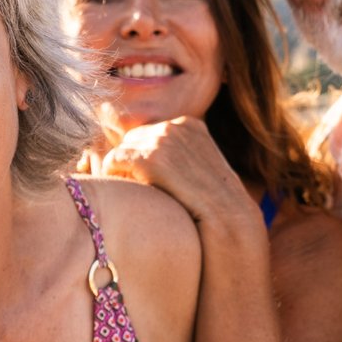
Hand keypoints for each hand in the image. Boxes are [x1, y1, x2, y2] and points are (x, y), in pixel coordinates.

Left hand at [96, 118, 258, 228]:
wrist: (228, 216)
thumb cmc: (215, 202)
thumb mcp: (201, 167)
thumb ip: (180, 156)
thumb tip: (153, 160)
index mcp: (189, 124)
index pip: (150, 134)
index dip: (144, 157)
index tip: (148, 179)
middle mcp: (174, 126)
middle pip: (133, 140)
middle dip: (131, 163)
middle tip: (135, 188)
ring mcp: (161, 140)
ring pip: (121, 150)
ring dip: (122, 171)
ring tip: (132, 193)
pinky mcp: (149, 158)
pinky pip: (113, 162)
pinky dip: (112, 176)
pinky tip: (124, 193)